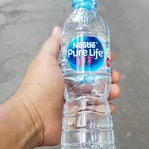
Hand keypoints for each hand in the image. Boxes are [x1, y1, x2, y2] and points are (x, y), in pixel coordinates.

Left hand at [15, 27, 119, 147]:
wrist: (34, 118)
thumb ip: (53, 45)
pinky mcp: (80, 116)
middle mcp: (72, 86)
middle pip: (97, 78)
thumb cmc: (39, 88)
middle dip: (109, 76)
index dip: (99, 59)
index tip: (108, 56)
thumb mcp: (46, 61)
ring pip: (100, 94)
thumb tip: (57, 29)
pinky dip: (106, 108)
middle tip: (115, 76)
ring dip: (111, 91)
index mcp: (66, 72)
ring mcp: (77, 102)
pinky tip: (109, 106)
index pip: (86, 62)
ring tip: (115, 91)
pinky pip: (97, 111)